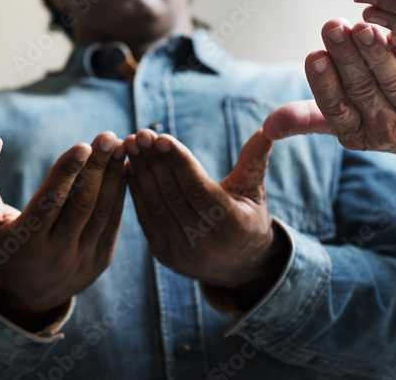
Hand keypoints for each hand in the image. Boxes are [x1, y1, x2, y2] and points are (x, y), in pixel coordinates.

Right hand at [0, 132, 127, 330]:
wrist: (27, 297)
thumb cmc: (2, 248)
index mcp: (27, 242)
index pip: (51, 201)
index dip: (67, 172)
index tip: (83, 145)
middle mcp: (57, 252)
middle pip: (81, 203)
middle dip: (97, 167)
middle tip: (108, 137)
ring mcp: (82, 258)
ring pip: (101, 211)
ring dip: (112, 176)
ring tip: (119, 146)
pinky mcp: (100, 260)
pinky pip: (112, 222)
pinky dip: (119, 194)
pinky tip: (123, 170)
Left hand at [124, 129, 287, 310]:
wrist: (239, 266)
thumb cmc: (248, 218)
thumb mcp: (254, 192)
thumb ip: (253, 161)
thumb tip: (266, 129)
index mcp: (234, 226)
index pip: (199, 188)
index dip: (179, 162)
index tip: (161, 136)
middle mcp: (207, 244)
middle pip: (173, 194)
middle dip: (153, 161)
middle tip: (138, 134)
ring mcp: (183, 253)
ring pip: (156, 205)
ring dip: (140, 172)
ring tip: (130, 145)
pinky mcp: (164, 255)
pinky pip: (145, 218)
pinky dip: (136, 191)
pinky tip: (129, 168)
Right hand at [264, 19, 395, 170]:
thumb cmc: (383, 119)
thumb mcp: (345, 124)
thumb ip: (306, 119)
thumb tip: (267, 127)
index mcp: (355, 134)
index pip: (335, 108)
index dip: (325, 83)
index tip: (314, 57)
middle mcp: (386, 129)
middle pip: (362, 89)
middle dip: (346, 57)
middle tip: (334, 28)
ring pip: (392, 81)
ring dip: (376, 53)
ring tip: (362, 27)